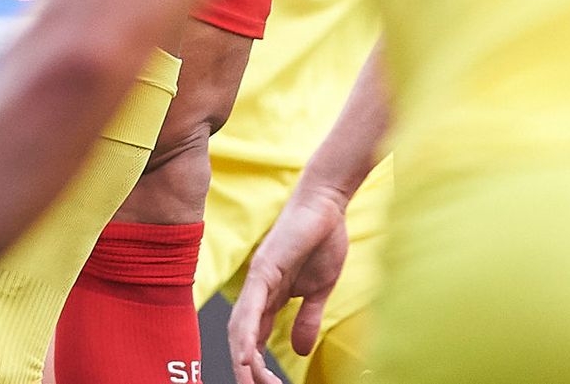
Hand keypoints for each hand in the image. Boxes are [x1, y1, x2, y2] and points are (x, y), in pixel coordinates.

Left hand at [228, 182, 351, 383]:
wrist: (328, 204)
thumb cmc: (324, 239)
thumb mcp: (319, 290)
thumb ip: (308, 318)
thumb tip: (300, 350)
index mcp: (270, 296)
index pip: (254, 338)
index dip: (256, 366)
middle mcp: (257, 289)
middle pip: (242, 338)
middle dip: (247, 370)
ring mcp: (258, 278)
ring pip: (241, 327)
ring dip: (244, 361)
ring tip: (253, 383)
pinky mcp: (265, 267)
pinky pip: (251, 306)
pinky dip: (247, 334)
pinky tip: (246, 356)